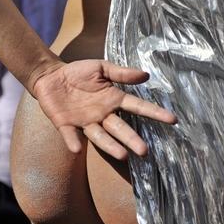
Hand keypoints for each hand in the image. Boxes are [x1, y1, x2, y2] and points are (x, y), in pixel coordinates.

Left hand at [33, 59, 177, 159]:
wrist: (51, 76)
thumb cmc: (78, 72)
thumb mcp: (101, 67)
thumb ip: (121, 73)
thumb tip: (145, 75)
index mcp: (113, 100)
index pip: (137, 107)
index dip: (154, 113)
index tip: (172, 120)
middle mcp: (102, 115)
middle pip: (120, 129)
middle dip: (131, 139)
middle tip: (144, 151)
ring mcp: (84, 122)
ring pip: (100, 137)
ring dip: (109, 146)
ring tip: (123, 156)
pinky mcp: (65, 125)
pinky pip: (70, 135)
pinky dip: (73, 142)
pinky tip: (76, 149)